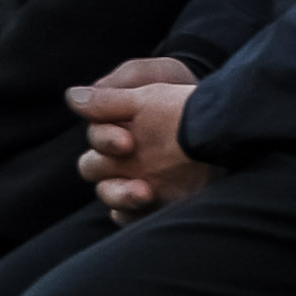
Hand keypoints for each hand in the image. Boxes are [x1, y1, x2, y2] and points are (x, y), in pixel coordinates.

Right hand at [72, 76, 207, 216]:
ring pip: (109, 194)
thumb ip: (114, 91)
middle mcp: (120, 154)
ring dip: (120, 196)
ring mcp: (137, 177)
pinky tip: (150, 208)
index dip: (106, 140)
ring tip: (146, 194)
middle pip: (93, 167)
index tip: (129, 142)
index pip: (96, 137)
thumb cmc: (182, 92)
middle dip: (108, 168)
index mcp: (114, 124)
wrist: (222, 116)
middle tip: (137, 168)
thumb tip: (73, 97)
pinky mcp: (155, 200)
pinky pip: (130, 216)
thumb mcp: (155, 79)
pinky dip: (133, 216)